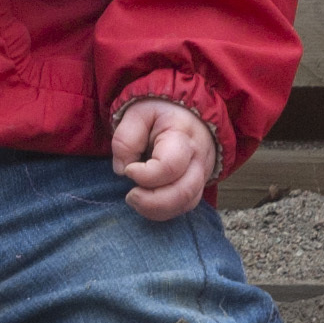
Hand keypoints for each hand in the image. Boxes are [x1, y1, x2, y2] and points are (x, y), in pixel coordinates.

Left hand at [113, 98, 217, 222]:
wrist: (188, 112)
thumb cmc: (160, 113)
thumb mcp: (137, 113)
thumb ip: (126, 138)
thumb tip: (122, 169)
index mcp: (182, 136)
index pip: (169, 166)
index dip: (145, 175)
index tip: (128, 169)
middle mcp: (198, 158)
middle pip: (183, 192)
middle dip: (152, 202)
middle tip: (130, 195)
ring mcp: (202, 173)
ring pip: (186, 203)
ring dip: (157, 209)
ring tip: (136, 199)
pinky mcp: (198, 185)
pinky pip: (186, 206)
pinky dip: (164, 211)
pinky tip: (147, 202)